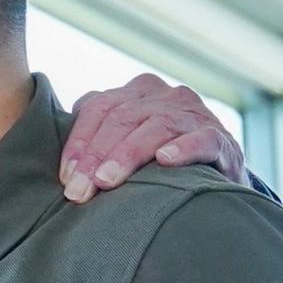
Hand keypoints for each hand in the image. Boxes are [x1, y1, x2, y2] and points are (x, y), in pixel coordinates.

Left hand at [58, 73, 247, 203]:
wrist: (217, 179)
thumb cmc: (157, 164)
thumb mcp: (126, 144)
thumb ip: (97, 142)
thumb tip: (60, 170)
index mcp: (137, 92)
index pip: (99, 107)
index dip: (79, 141)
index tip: (64, 177)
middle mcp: (166, 95)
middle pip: (122, 117)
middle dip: (96, 156)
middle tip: (79, 191)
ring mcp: (195, 113)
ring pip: (156, 126)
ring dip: (128, 154)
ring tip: (107, 181)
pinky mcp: (221, 138)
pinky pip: (201, 139)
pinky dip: (183, 148)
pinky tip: (165, 161)